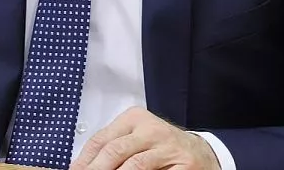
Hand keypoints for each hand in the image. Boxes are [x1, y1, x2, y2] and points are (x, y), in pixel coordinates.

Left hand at [71, 107, 219, 169]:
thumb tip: (83, 165)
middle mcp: (150, 129)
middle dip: (95, 169)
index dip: (84, 160)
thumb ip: (113, 148)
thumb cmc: (162, 146)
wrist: (200, 152)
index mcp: (134, 118)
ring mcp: (167, 146)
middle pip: (114, 151)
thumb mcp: (135, 139)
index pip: (101, 139)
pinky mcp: (182, 163)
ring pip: (134, 164)